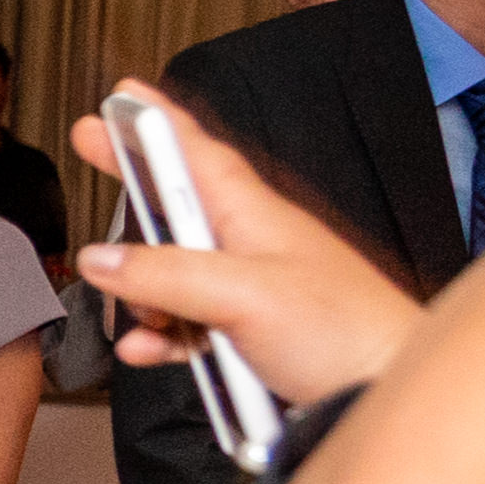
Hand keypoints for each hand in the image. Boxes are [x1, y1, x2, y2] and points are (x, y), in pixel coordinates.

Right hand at [74, 93, 425, 406]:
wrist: (386, 386)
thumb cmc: (346, 332)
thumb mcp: (244, 296)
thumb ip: (166, 276)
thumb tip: (103, 259)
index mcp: (255, 215)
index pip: (196, 153)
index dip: (156, 122)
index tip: (122, 96)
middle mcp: (251, 246)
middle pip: (176, 213)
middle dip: (134, 205)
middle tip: (98, 176)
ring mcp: (250, 292)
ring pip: (172, 277)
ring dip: (145, 296)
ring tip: (146, 319)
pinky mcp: (249, 336)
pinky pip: (187, 325)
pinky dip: (163, 337)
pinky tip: (151, 349)